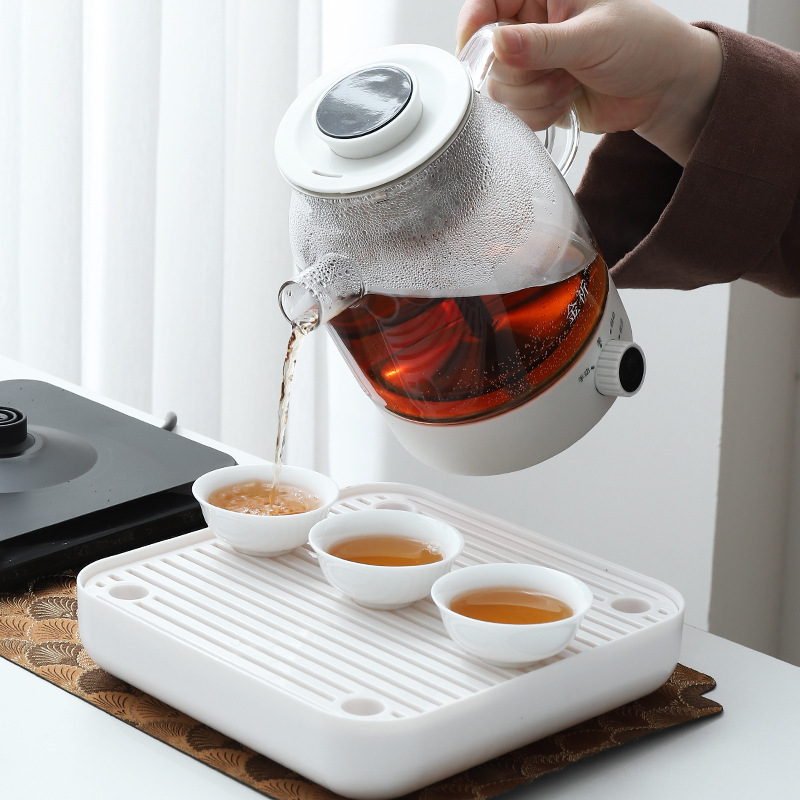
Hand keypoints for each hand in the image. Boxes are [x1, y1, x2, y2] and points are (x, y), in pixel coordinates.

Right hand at [456, 0, 722, 164]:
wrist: (663, 90)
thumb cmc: (643, 43)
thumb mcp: (592, 36)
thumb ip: (542, 43)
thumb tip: (497, 43)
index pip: (486, 3)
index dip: (475, 26)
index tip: (478, 50)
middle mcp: (533, 27)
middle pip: (489, 55)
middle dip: (521, 74)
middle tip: (556, 70)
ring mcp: (533, 65)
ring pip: (501, 89)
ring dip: (534, 96)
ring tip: (569, 84)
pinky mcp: (537, 97)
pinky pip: (516, 113)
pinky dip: (539, 115)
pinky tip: (567, 102)